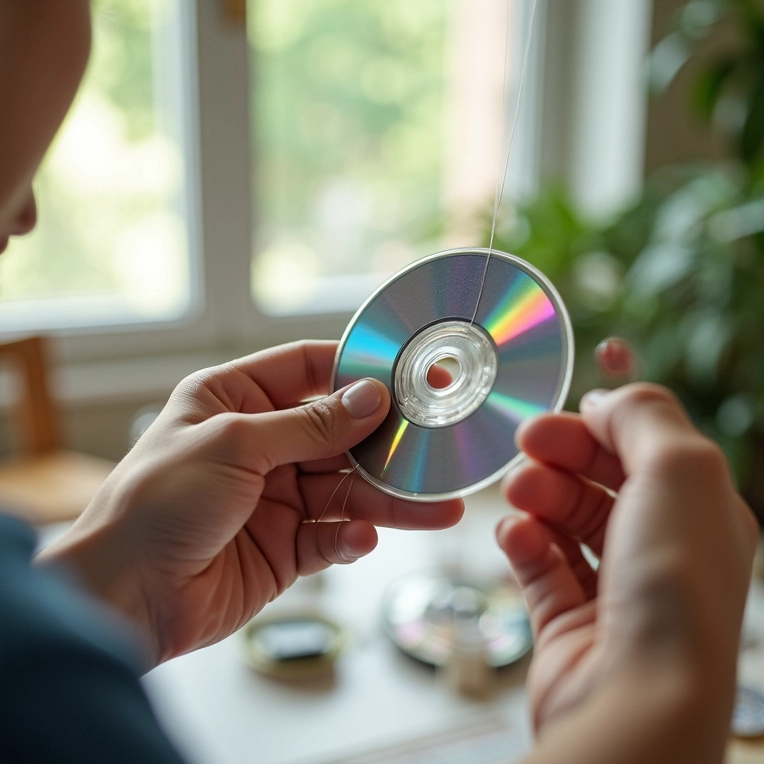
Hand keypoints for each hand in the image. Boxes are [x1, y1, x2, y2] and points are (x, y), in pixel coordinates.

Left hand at [42, 341, 463, 664]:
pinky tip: (365, 538)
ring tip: (436, 509)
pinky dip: (352, 538)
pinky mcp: (284, 546)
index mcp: (235, 401)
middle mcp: (260, 445)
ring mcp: (275, 497)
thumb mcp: (233, 445)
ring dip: (389, 500)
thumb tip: (371, 397)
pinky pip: (332, 537)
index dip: (357, 371)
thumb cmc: (156, 502)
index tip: (409, 376)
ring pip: (347, 490)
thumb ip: (309, 425)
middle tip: (436, 451)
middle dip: (386, 446)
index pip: (308, 369)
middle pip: (340, 435)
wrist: (124, 596)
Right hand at [497, 385, 756, 759]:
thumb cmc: (674, 581)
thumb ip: (644, 414)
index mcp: (700, 513)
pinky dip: (523, 541)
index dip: (604, 422)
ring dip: (538, 494)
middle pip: (600, 479)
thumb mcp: (679, 466)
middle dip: (561, 454)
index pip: (646, 450)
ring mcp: (613, 587)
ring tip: (519, 491)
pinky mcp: (568, 619)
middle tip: (526, 442)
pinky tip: (517, 533)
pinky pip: (539, 564)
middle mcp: (660, 549)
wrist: (639, 691)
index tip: (563, 406)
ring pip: (564, 518)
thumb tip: (606, 400)